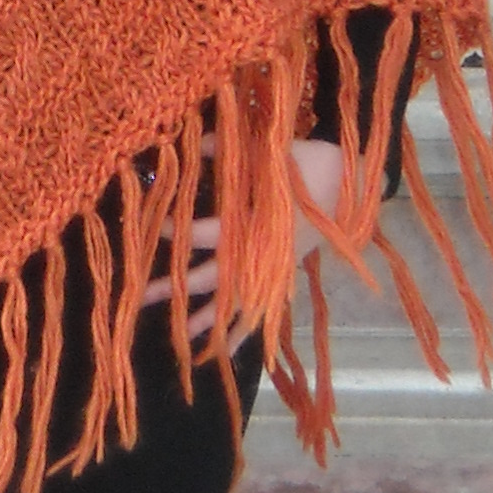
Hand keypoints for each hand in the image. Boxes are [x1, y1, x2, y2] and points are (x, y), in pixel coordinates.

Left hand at [139, 137, 350, 347]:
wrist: (352, 189)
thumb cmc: (310, 166)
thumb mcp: (272, 151)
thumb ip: (229, 150)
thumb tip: (190, 140)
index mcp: (255, 224)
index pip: (207, 234)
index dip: (179, 233)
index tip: (152, 227)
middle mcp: (259, 255)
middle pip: (210, 278)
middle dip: (176, 288)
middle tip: (140, 296)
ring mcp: (271, 272)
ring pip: (232, 302)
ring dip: (205, 319)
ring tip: (180, 338)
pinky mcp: (280, 279)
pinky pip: (257, 312)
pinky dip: (241, 333)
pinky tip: (222, 352)